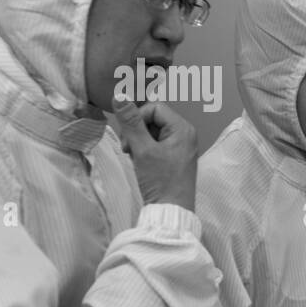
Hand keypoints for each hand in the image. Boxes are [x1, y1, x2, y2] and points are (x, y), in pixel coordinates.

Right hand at [112, 93, 197, 210]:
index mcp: (183, 129)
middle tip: (129, 149)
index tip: (128, 137)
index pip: (154, 107)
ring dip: (138, 141)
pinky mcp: (175, 157)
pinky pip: (156, 144)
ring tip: (135, 157)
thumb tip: (120, 96)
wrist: (171, 210)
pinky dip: (144, 150)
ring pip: (152, 131)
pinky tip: (141, 163)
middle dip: (136, 131)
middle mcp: (186, 134)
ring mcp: (181, 146)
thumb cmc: (160, 180)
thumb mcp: (142, 149)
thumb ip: (131, 122)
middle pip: (153, 118)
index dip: (137, 118)